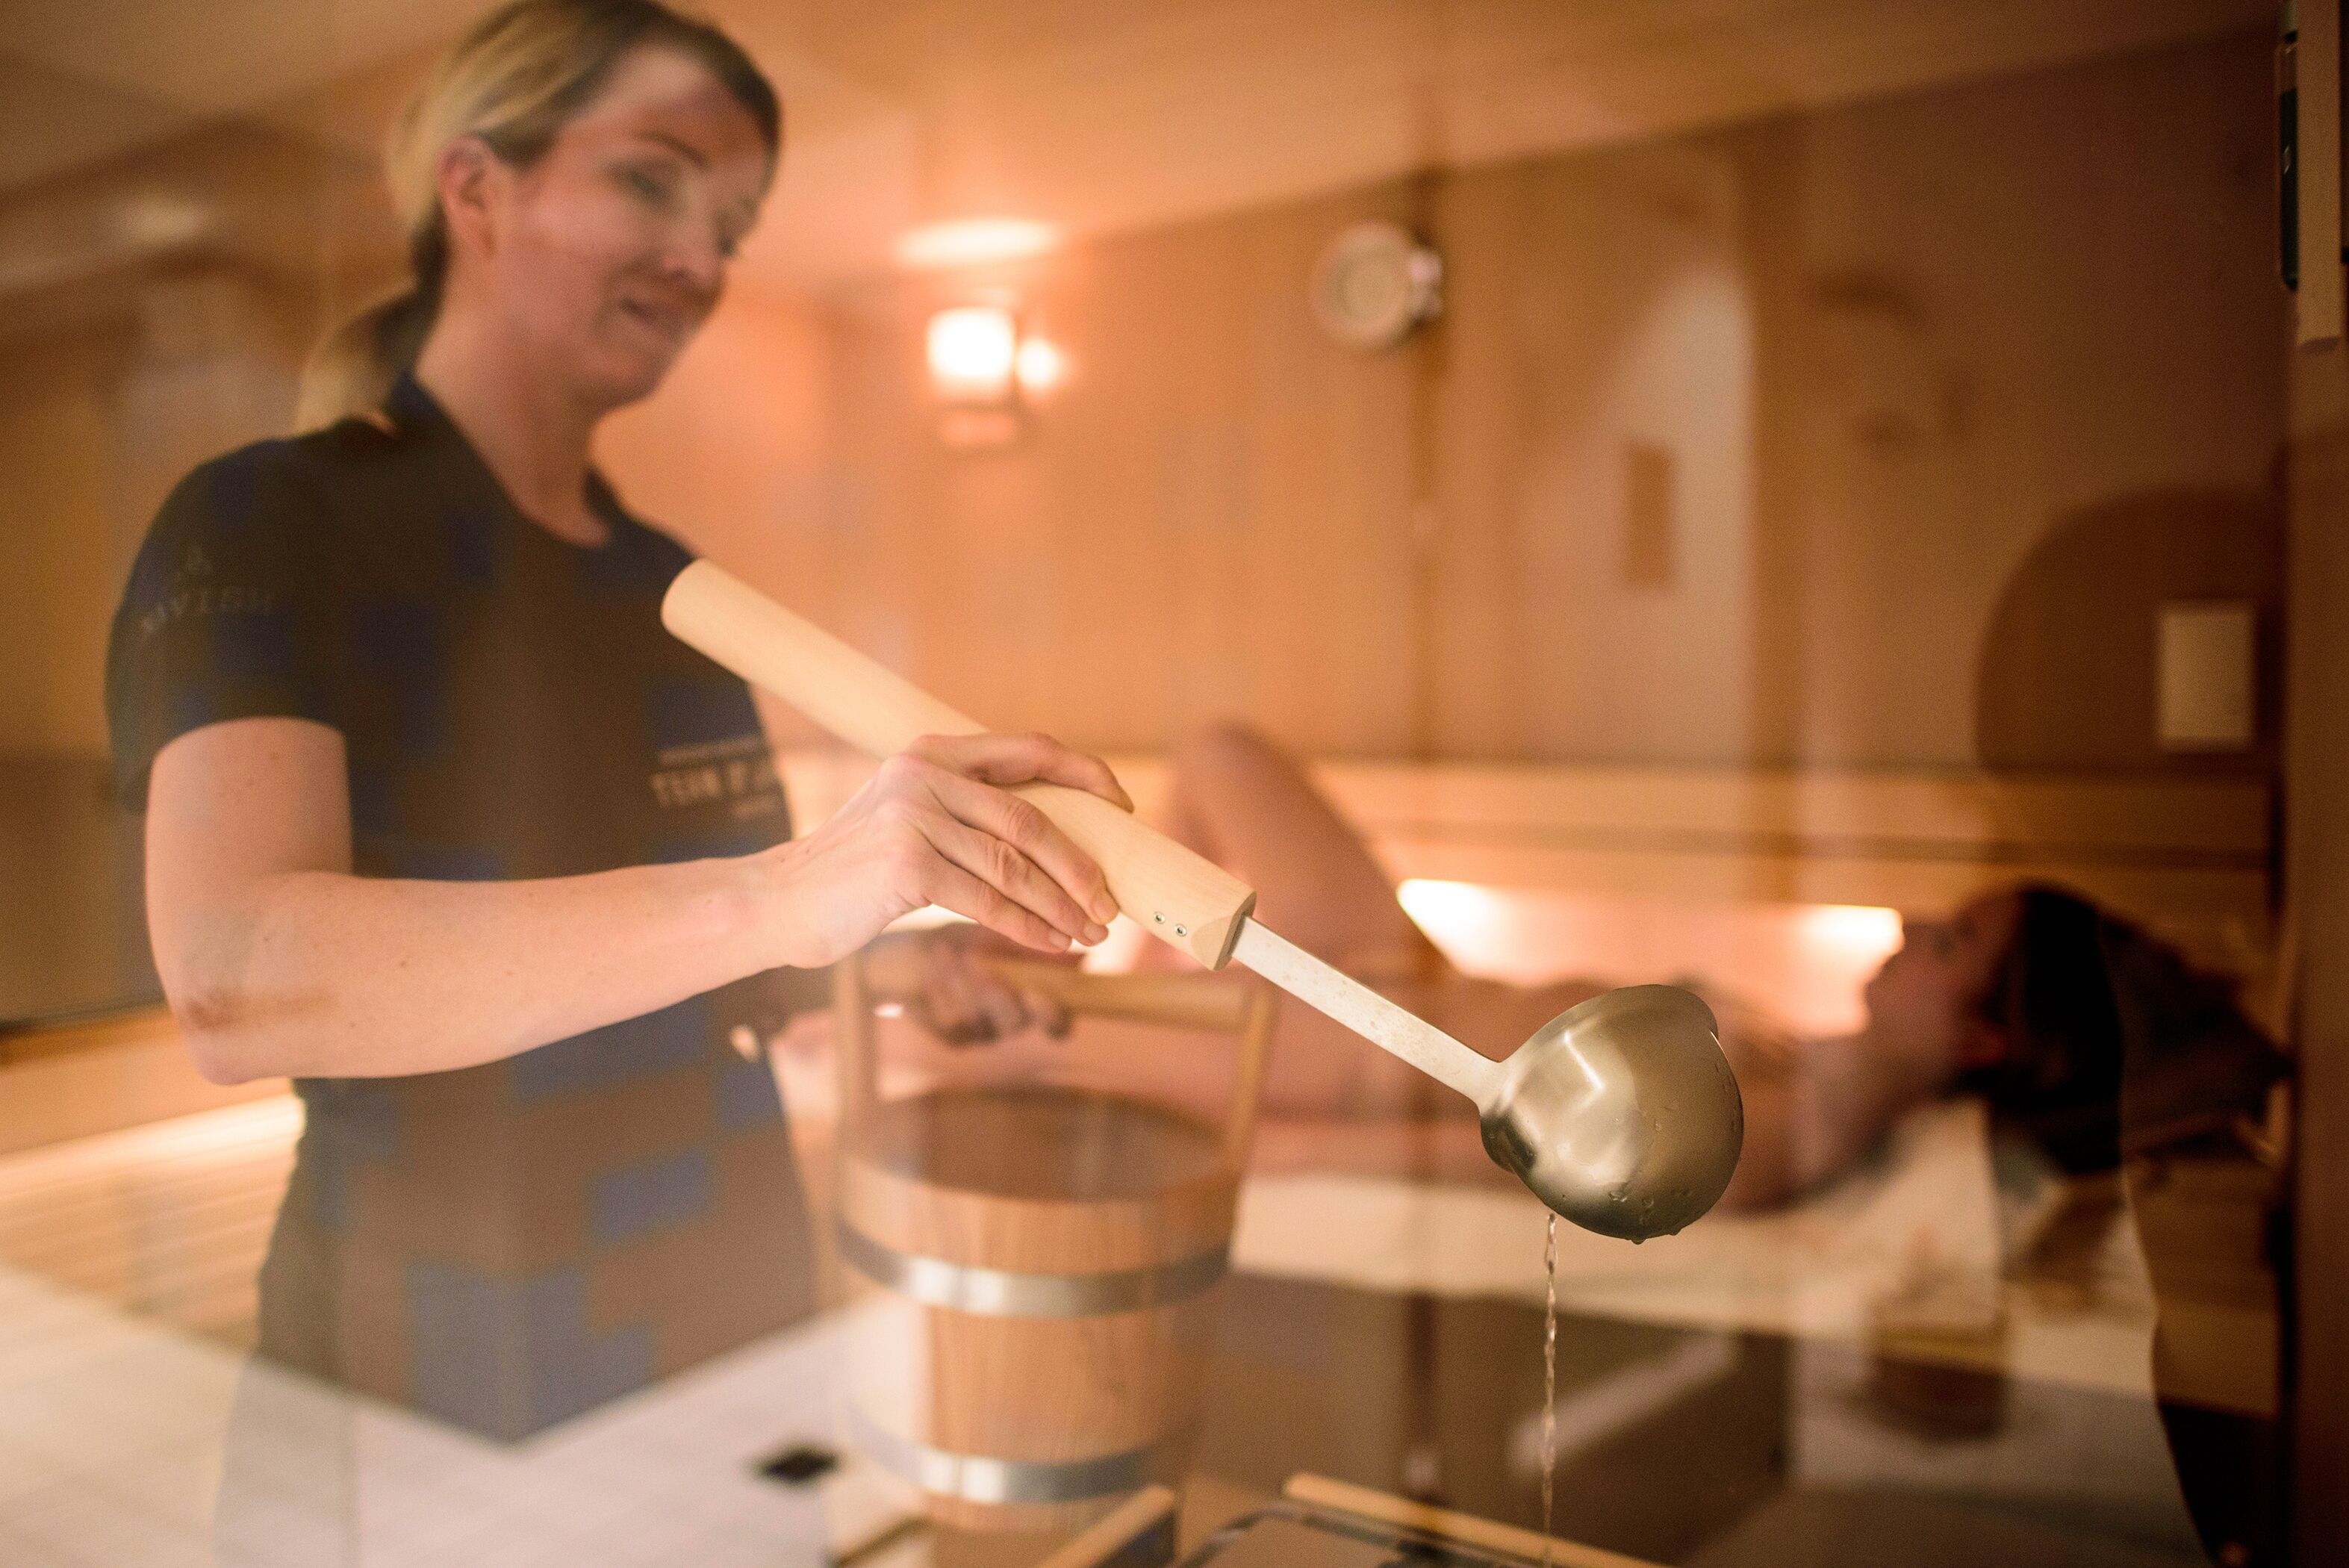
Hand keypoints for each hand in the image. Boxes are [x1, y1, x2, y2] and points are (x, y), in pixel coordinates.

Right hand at [758, 732, 1130, 969]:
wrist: (782, 901)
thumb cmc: (857, 871)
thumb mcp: (912, 818)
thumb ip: (968, 812)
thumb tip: (1057, 839)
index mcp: (936, 752)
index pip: (1030, 750)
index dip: (1085, 776)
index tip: (1122, 808)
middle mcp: (926, 774)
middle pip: (1031, 819)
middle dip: (1080, 867)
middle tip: (1111, 903)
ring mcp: (914, 816)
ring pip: (1013, 866)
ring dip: (1060, 905)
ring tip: (1090, 933)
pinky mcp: (906, 864)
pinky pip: (987, 900)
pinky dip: (1027, 927)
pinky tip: (1052, 945)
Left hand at [870, 924, 1075, 1045]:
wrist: (915, 953)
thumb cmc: (968, 940)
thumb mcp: (1000, 936)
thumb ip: (1033, 946)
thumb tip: (1078, 951)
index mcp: (1034, 1000)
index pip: (1058, 1024)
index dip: (1053, 1015)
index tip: (1036, 991)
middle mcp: (1012, 1022)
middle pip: (1017, 1024)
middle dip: (1001, 996)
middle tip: (986, 969)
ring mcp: (983, 1032)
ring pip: (981, 1023)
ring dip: (966, 985)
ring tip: (954, 954)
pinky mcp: (953, 1036)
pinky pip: (951, 1023)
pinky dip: (943, 992)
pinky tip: (935, 969)